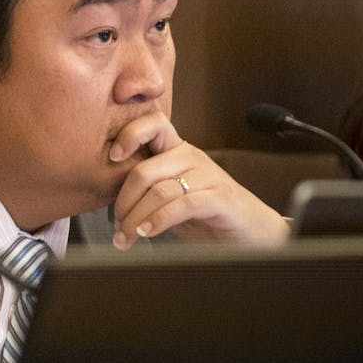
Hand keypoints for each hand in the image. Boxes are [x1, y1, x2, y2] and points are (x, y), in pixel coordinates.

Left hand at [108, 111, 288, 249]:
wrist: (252, 231)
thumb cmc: (207, 213)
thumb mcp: (171, 196)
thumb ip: (146, 190)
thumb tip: (109, 203)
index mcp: (176, 150)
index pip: (152, 125)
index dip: (129, 134)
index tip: (112, 157)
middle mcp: (191, 157)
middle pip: (144, 171)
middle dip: (123, 202)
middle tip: (116, 226)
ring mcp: (207, 175)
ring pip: (159, 191)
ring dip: (136, 219)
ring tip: (126, 238)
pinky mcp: (220, 197)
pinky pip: (181, 205)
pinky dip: (159, 221)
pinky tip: (147, 233)